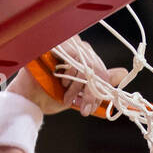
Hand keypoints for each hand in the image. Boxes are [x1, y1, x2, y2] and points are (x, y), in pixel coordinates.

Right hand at [10, 36, 127, 115]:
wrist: (30, 101)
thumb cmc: (52, 95)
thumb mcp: (81, 92)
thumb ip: (99, 81)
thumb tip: (122, 73)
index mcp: (82, 55)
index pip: (100, 69)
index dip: (99, 90)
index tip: (90, 108)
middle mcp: (75, 46)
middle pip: (95, 66)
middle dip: (91, 92)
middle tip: (84, 109)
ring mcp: (64, 44)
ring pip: (86, 62)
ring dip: (79, 86)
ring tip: (69, 98)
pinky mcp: (54, 45)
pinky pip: (73, 56)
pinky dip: (71, 74)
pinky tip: (64, 85)